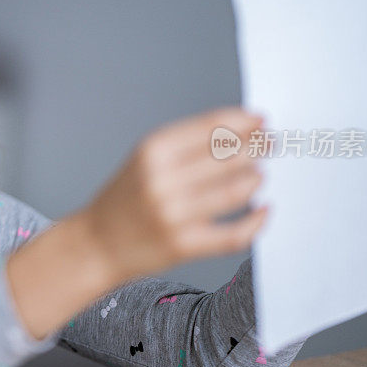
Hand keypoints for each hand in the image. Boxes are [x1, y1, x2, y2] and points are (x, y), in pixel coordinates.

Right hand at [80, 106, 267, 283]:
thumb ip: (186, 144)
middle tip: (269, 145)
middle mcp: (162, 179)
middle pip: (229, 155)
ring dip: (256, 180)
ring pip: (236, 191)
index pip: (212, 127)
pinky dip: (257, 222)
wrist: (97, 244)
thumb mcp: (144, 160)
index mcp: (152, 151)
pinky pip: (234, 233)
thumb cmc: (125, 200)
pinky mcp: (183, 245)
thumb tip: (240, 128)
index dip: (244, 121)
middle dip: (257, 147)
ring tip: (259, 175)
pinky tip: (262, 211)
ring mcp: (173, 214)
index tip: (261, 121)